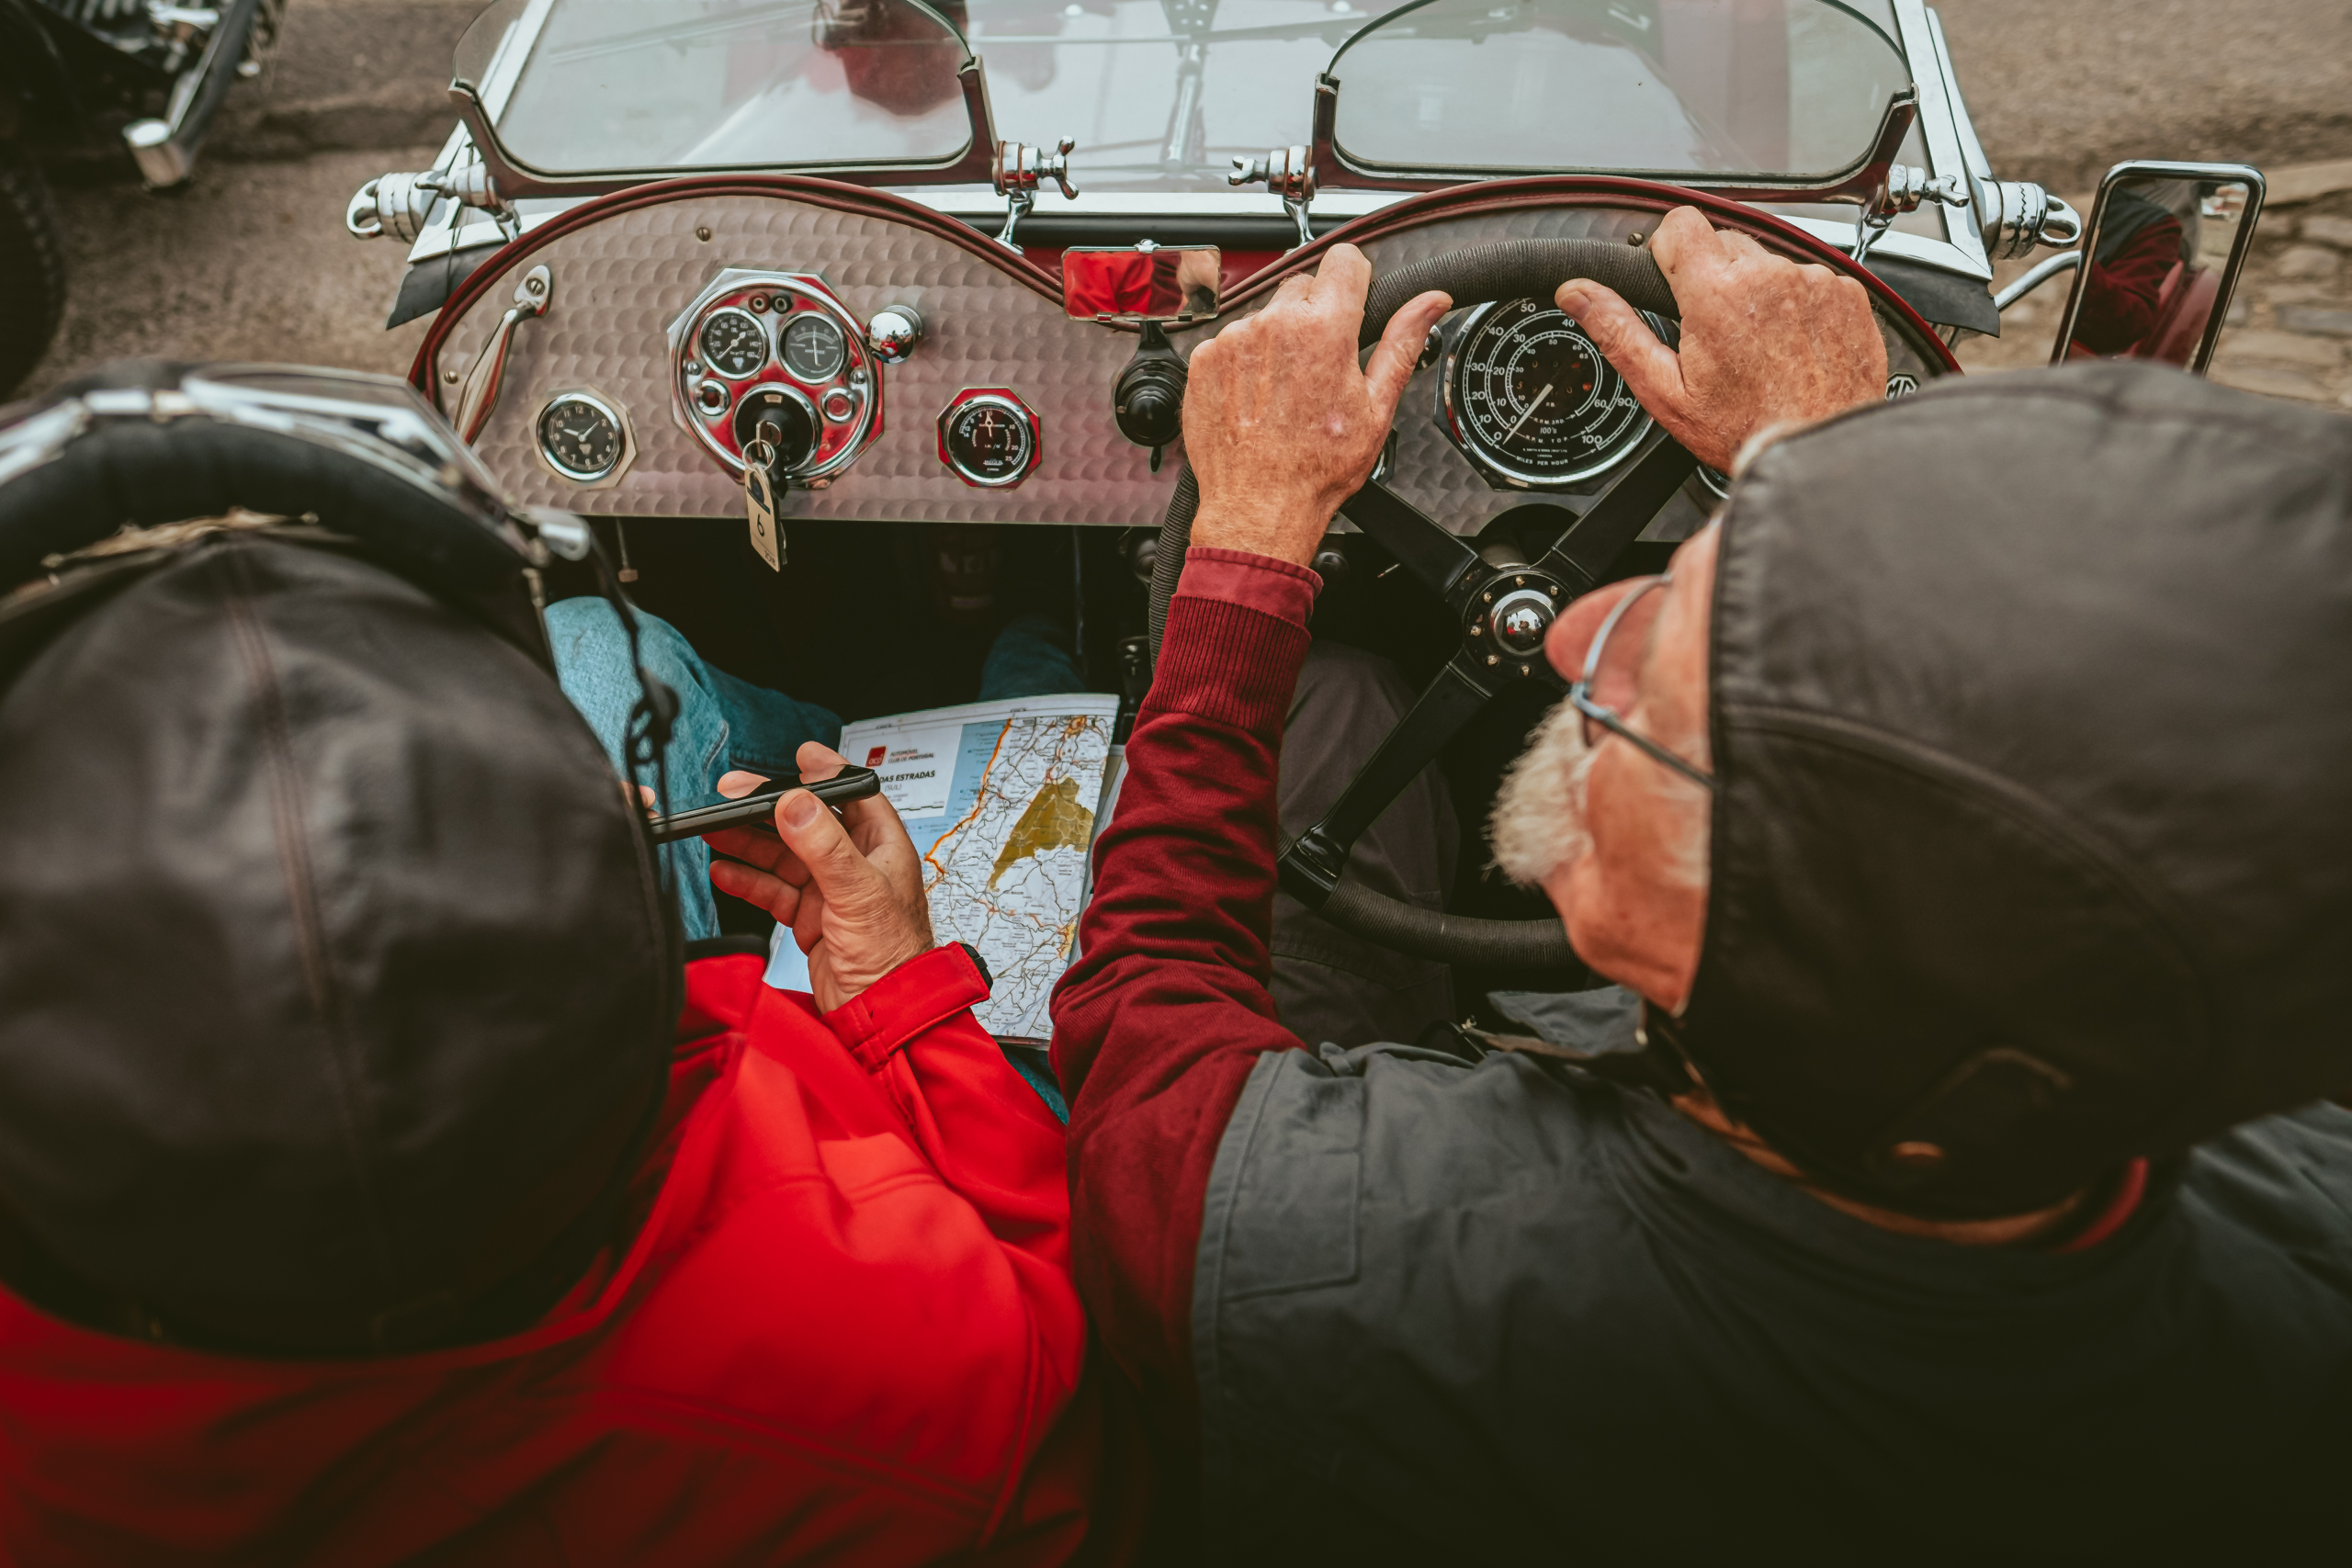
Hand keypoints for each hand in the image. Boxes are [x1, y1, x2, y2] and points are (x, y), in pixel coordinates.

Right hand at [702, 742, 934, 1011]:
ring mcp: (831, 892)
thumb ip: (824, 846)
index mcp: (882, 847)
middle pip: (806, 824)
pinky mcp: (810, 920)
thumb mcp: (858, 892)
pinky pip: (774, 891)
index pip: (852, 795)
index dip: (824, 773)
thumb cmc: (893, 957)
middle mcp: (856, 865)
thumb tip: (795, 804)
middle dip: (768, 809)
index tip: (798, 754)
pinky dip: (748, 881)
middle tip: (731, 794)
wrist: (882, 1015)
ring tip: (714, 830)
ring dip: (749, 843)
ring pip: (783, 857)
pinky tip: (724, 870)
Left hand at [1181, 242, 1451, 565]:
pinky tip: (1258, 398)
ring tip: (1286, 390)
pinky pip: (1231, 339)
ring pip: (1266, 314)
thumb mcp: (1376, 407)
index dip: (1355, 280)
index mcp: (1323, 330)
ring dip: (1278, 339)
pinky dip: (1245, 360)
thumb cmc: (1315, 469)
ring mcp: (1233, 340)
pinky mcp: (1203, 358)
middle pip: (1304, 286)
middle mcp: (1273, 325)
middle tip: (1321, 366)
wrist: (1258, 507)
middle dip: (1316, 316)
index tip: (1354, 303)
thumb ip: (1403, 342)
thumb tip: (1431, 302)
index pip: (1345, 259)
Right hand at [1556, 206, 1886, 472]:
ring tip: (1757, 346)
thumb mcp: (1665, 390)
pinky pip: (1810, 279)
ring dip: (1757, 292)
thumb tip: (1577, 293)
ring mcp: (1813, 282)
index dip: (1667, 251)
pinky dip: (1798, 305)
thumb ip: (1618, 331)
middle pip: (1723, 241)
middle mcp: (1769, 276)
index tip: (1670, 281)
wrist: (1818, 451)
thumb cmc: (1746, 430)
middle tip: (1713, 332)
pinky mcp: (1846, 293)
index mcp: (1716, 293)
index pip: (1679, 223)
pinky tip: (1791, 347)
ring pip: (1768, 261)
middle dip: (1712, 278)